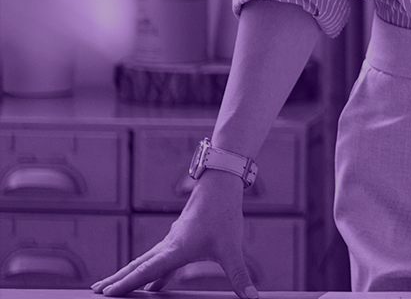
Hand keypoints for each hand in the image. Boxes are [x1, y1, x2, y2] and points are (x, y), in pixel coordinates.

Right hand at [91, 172, 257, 298]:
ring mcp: (172, 241)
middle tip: (96, 291)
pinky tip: (154, 281)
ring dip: (130, 274)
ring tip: (114, 288)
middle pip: (136, 266)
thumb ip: (239, 275)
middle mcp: (168, 246)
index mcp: (174, 251)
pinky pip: (159, 258)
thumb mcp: (232, 248)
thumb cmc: (224, 215)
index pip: (145, 271)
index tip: (106, 293)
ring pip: (145, 261)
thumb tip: (251, 297)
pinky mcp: (179, 238)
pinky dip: (150, 270)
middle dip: (117, 280)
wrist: (220, 186)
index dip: (126, 284)